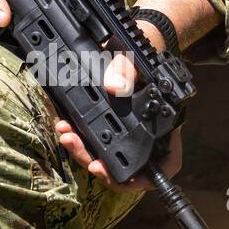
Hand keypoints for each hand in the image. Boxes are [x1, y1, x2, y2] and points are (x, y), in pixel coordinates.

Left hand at [54, 22, 182, 191]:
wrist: (133, 48)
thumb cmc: (145, 59)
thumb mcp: (138, 62)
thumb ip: (127, 72)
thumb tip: (113, 87)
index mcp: (164, 134)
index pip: (157, 172)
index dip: (134, 180)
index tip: (106, 172)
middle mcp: (145, 140)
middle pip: (121, 168)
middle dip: (94, 161)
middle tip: (76, 149)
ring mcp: (125, 136)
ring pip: (103, 155)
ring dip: (81, 149)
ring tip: (64, 134)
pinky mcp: (107, 127)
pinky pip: (92, 140)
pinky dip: (78, 136)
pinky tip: (64, 125)